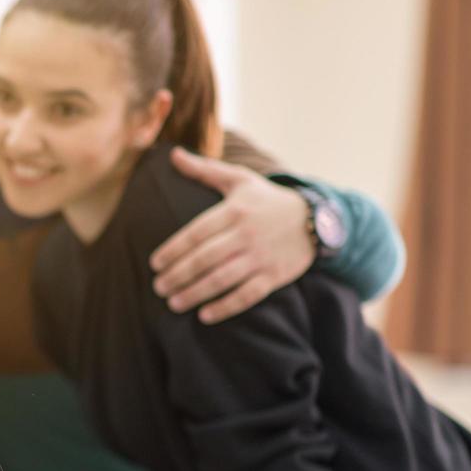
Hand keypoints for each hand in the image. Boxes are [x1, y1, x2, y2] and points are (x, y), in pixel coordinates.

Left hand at [149, 147, 314, 323]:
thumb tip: (172, 154)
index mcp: (234, 211)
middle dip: (178, 275)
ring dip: (195, 293)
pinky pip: (247, 295)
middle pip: (205, 258)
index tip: (154, 264)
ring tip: (173, 303)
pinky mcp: (274, 276)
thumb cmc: (266, 199)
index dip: (173, 250)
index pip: (196, 233)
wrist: (316, 219)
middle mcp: (246, 234)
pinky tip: (204, 316)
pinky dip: (226, 306)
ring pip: (222, 278)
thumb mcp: (239, 179)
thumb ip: (204, 170)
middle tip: (158, 287)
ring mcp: (261, 256)